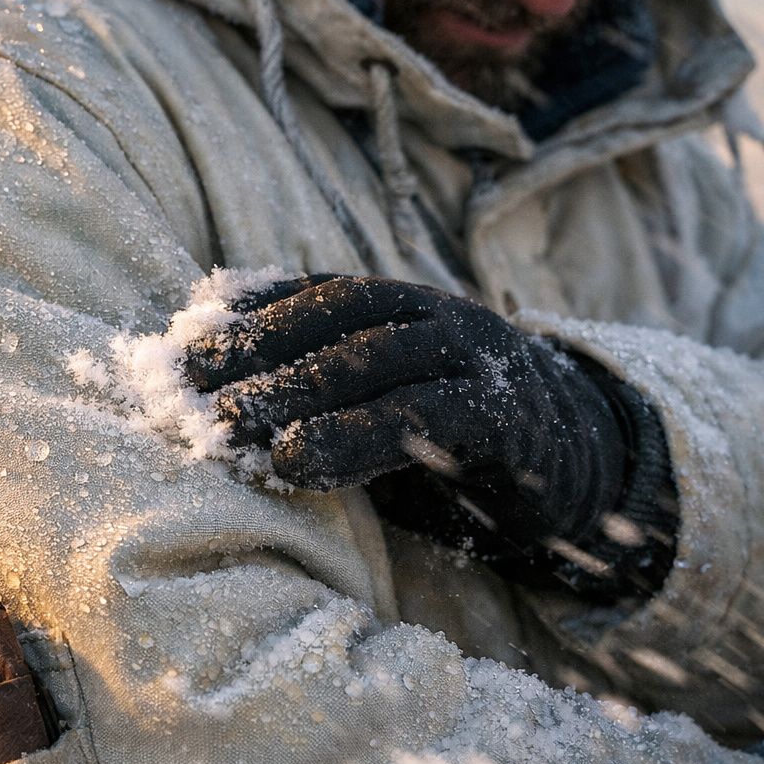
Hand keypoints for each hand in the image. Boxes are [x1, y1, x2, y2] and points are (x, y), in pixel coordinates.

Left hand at [183, 275, 633, 583]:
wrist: (582, 470)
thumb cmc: (455, 441)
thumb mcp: (378, 409)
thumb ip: (317, 397)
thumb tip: (218, 400)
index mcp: (401, 305)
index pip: (312, 292)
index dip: (246, 312)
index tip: (180, 343)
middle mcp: (434, 313)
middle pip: (336, 315)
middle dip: (257, 348)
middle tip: (190, 390)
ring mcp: (473, 354)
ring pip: (373, 358)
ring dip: (295, 392)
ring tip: (233, 430)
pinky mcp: (504, 411)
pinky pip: (421, 414)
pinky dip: (354, 436)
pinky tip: (299, 461)